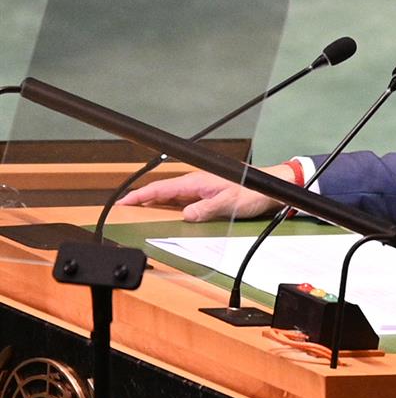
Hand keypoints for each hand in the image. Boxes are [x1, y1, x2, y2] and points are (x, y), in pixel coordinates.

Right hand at [116, 165, 289, 221]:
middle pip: (163, 192)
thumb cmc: (253, 191)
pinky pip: (184, 201)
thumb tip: (185, 216)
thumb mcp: (228, 203)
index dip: (140, 195)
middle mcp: (197, 183)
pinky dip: (171, 207)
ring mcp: (202, 189)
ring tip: (139, 214)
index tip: (123, 202)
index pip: (161, 188)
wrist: (271, 188)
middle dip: (142, 199)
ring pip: (172, 197)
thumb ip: (205, 209)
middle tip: (123, 210)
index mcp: (197, 181)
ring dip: (156, 204)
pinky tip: (168, 215)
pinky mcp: (208, 195)